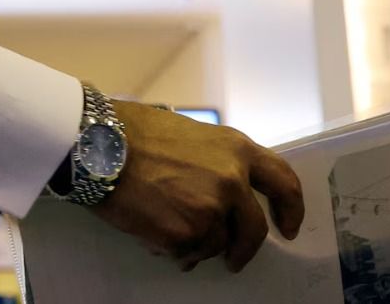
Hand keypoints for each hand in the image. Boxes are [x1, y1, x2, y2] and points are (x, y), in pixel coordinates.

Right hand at [89, 101, 303, 273]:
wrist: (98, 145)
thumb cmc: (134, 131)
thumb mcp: (190, 133)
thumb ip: (216, 160)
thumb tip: (222, 188)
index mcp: (236, 150)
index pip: (283, 182)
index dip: (291, 209)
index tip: (287, 227)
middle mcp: (231, 181)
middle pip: (254, 230)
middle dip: (244, 249)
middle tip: (234, 259)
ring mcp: (210, 211)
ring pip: (215, 244)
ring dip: (196, 243)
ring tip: (167, 228)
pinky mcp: (185, 234)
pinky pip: (187, 254)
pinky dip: (173, 250)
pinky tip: (153, 234)